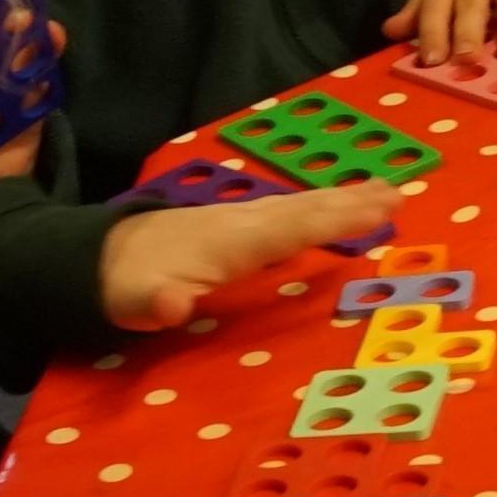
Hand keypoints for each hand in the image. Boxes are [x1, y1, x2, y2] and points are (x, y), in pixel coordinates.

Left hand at [98, 179, 400, 331]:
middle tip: (400, 194)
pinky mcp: (236, 226)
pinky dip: (319, 208)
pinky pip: (290, 214)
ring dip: (342, 200)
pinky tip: (334, 209)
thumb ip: (158, 302)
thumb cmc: (126, 286)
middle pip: (304, 210)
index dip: (332, 223)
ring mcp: (240, 221)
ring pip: (300, 207)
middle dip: (350, 203)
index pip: (290, 229)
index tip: (377, 213)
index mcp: (229, 242)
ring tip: (385, 192)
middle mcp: (242, 224)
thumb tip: (173, 304)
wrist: (97, 259)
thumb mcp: (135, 301)